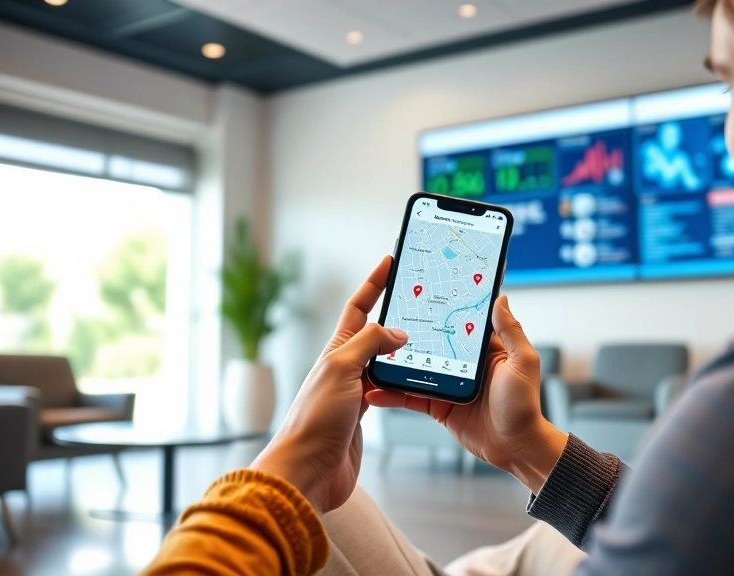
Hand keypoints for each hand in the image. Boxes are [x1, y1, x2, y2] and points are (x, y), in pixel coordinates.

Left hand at [250, 256, 406, 513]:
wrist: (307, 471)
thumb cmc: (315, 420)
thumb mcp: (342, 369)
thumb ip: (370, 344)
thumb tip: (399, 332)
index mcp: (336, 350)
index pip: (359, 307)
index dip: (375, 283)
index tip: (391, 261)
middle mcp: (344, 366)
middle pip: (374, 331)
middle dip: (394, 312)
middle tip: (419, 295)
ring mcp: (354, 391)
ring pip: (384, 360)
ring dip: (402, 348)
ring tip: (426, 335)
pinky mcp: (363, 415)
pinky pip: (388, 388)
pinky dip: (402, 379)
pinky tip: (414, 378)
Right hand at [366, 296, 567, 492]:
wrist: (515, 447)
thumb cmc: (524, 406)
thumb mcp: (522, 362)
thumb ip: (511, 331)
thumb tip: (500, 300)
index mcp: (485, 349)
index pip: (461, 322)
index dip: (445, 308)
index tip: (424, 291)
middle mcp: (464, 364)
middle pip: (432, 342)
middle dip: (411, 332)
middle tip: (385, 318)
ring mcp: (449, 384)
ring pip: (416, 368)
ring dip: (396, 363)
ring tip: (373, 354)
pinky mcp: (439, 406)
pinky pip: (412, 397)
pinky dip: (394, 394)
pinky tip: (378, 391)